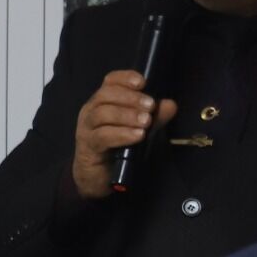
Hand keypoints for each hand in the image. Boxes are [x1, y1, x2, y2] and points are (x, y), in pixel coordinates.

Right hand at [71, 69, 178, 199]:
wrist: (96, 178)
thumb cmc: (115, 148)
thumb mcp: (138, 129)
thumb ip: (154, 117)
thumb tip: (170, 104)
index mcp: (102, 102)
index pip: (110, 81)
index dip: (125, 78)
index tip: (143, 82)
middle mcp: (91, 111)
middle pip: (106, 95)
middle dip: (130, 98)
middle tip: (150, 106)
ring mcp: (87, 129)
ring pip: (102, 114)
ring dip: (127, 115)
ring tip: (146, 122)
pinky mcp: (88, 147)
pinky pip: (102, 136)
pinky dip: (122, 134)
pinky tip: (137, 136)